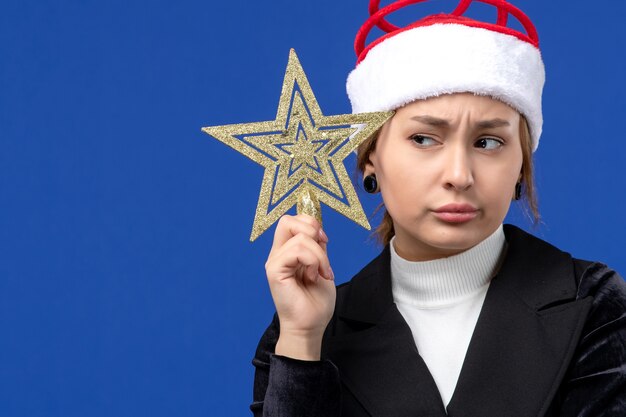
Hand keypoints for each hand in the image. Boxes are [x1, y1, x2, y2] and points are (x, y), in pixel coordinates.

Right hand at [265, 214, 335, 359]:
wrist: (310, 326)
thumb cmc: (315, 302)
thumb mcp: (322, 266)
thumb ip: (317, 247)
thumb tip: (318, 228)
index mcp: (287, 252)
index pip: (293, 221)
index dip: (312, 223)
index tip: (325, 241)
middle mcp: (278, 254)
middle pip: (287, 220)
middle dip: (312, 229)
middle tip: (323, 250)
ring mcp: (274, 262)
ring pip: (300, 237)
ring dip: (319, 255)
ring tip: (320, 273)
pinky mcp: (274, 271)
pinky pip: (297, 251)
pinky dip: (313, 261)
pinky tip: (314, 276)